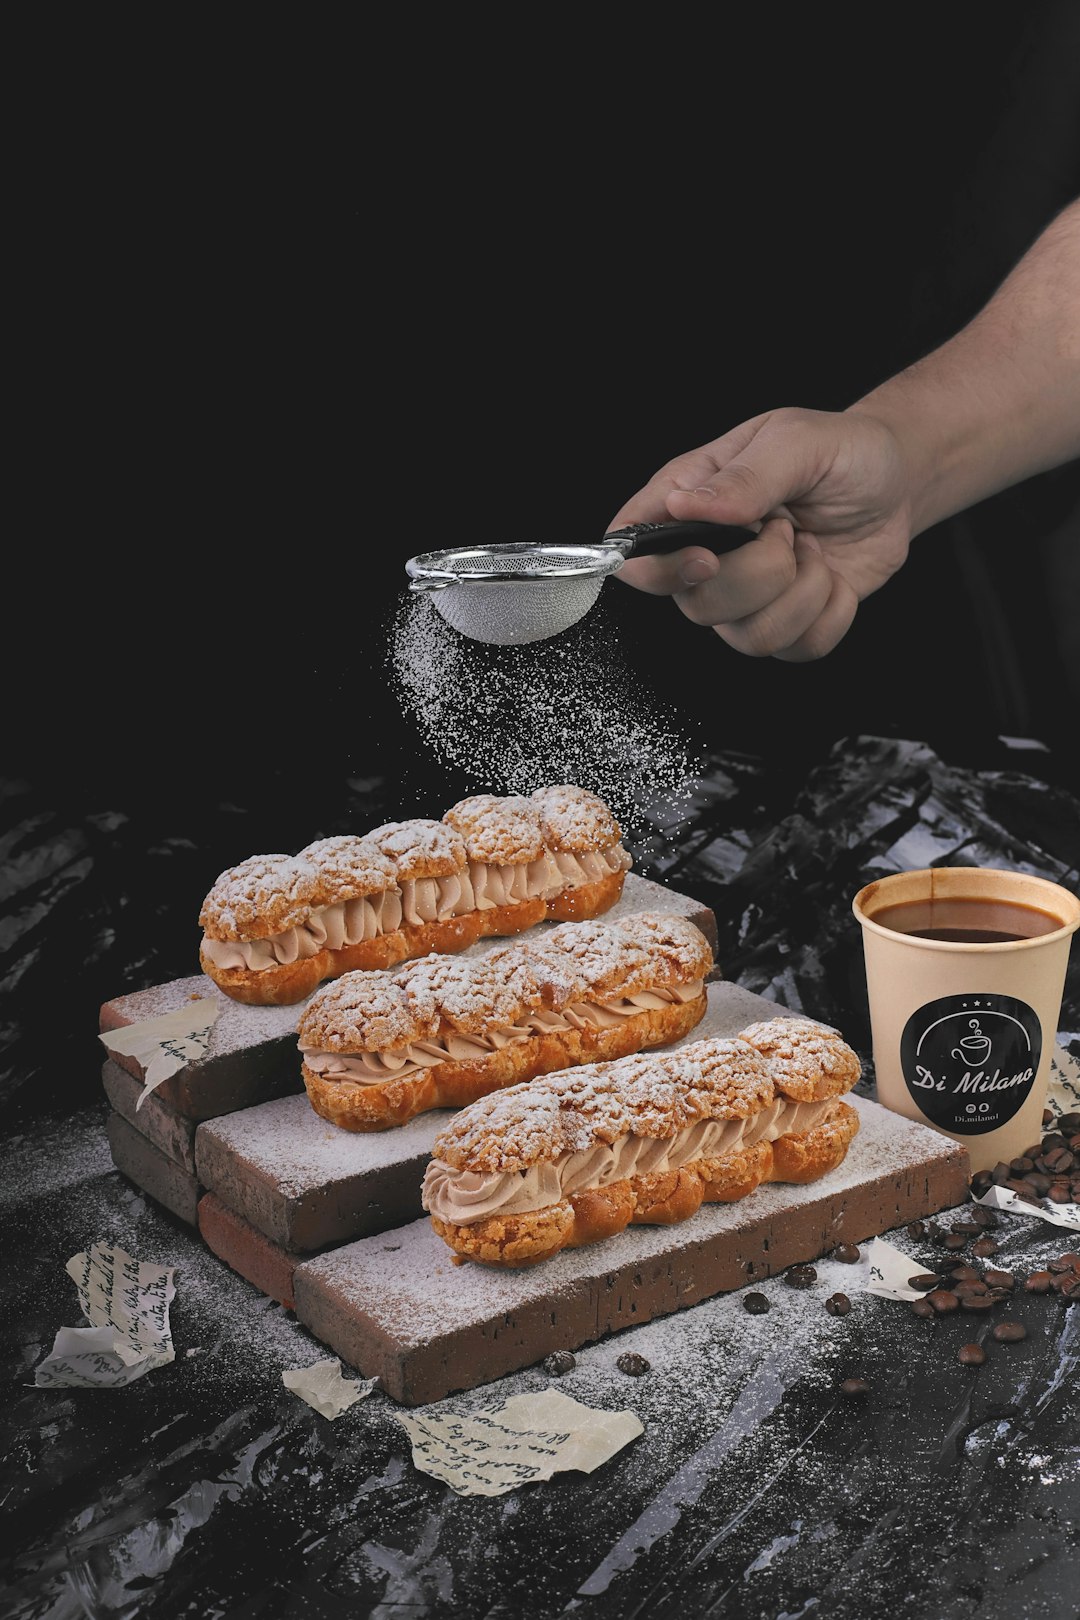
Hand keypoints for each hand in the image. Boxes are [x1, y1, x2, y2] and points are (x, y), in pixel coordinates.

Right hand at [611, 406, 915, 659]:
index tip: (708, 558)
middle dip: (760, 574)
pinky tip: (832, 578)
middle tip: (789, 529)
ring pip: (749, 637)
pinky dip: (831, 614)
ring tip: (814, 550)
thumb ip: (745, 476)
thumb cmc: (840, 452)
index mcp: (690, 502)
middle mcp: (708, 557)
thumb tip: (686, 506)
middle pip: (696, 606)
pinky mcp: (787, 623)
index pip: (634, 554)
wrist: (895, 482)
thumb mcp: (797, 441)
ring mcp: (745, 597)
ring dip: (801, 593)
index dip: (657, 571)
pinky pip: (797, 650)